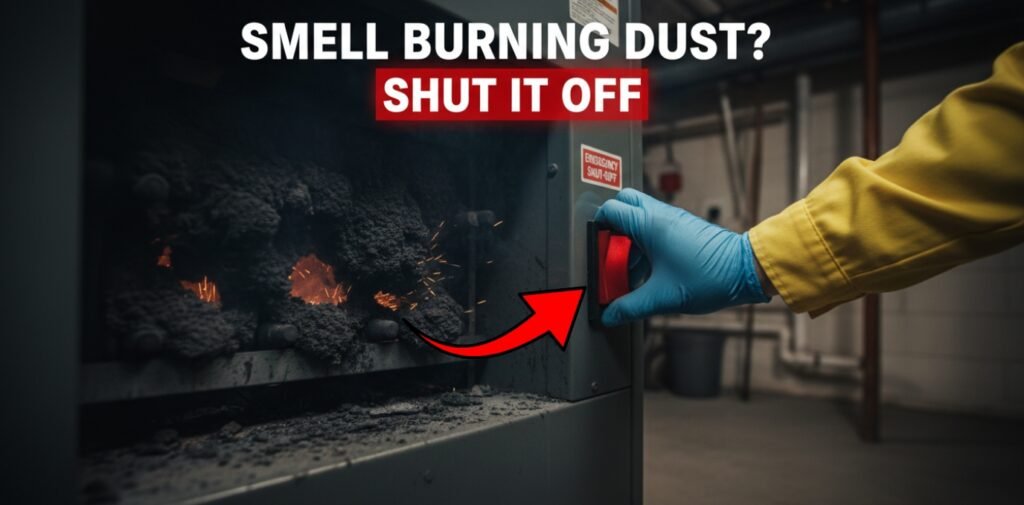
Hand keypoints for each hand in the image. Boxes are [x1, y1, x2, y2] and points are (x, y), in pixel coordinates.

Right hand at [594, 189, 770, 325]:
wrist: (747, 271)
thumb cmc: (712, 276)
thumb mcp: (662, 296)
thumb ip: (630, 307)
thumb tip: (610, 315)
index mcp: (649, 224)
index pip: (609, 210)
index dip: (596, 231)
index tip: (597, 254)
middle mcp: (660, 215)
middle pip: (623, 205)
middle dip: (611, 229)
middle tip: (611, 255)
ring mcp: (673, 220)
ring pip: (639, 218)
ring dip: (629, 241)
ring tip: (630, 272)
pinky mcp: (683, 228)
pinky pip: (654, 228)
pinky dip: (645, 245)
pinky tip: (649, 272)